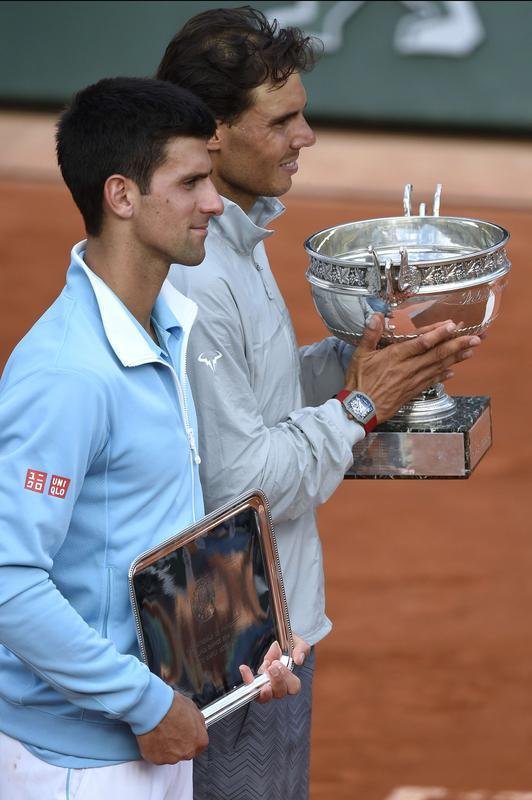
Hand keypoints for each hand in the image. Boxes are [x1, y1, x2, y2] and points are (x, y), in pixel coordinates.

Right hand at [136, 691, 207, 764]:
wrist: (155, 711)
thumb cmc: (172, 707)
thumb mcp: (192, 707)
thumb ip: (197, 721)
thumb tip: (197, 723)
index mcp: (199, 740)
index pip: (199, 744)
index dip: (191, 737)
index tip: (185, 732)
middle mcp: (187, 752)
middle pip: (185, 751)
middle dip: (179, 743)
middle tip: (171, 730)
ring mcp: (172, 758)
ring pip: (170, 755)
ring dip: (166, 746)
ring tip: (161, 732)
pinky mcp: (157, 760)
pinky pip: (157, 756)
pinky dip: (155, 749)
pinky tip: (154, 736)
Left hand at [239, 637, 307, 702]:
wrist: (273, 636)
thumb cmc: (286, 642)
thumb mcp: (295, 642)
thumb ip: (300, 649)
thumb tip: (298, 660)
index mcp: (290, 678)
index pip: (293, 687)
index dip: (287, 678)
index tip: (279, 664)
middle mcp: (278, 685)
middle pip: (280, 693)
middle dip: (276, 680)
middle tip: (272, 666)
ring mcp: (266, 685)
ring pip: (265, 697)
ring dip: (263, 688)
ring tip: (261, 674)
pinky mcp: (255, 683)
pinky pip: (251, 688)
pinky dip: (248, 680)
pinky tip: (244, 668)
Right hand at [345, 313, 481, 422]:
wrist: (360, 409)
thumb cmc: (359, 381)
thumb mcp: (360, 355)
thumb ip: (370, 334)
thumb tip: (376, 315)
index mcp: (395, 356)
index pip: (421, 343)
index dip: (438, 333)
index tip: (453, 325)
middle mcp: (408, 368)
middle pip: (436, 354)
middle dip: (457, 345)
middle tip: (476, 338)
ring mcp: (412, 381)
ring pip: (438, 367)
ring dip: (456, 358)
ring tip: (472, 351)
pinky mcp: (412, 392)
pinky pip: (431, 382)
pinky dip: (443, 376)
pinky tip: (453, 371)